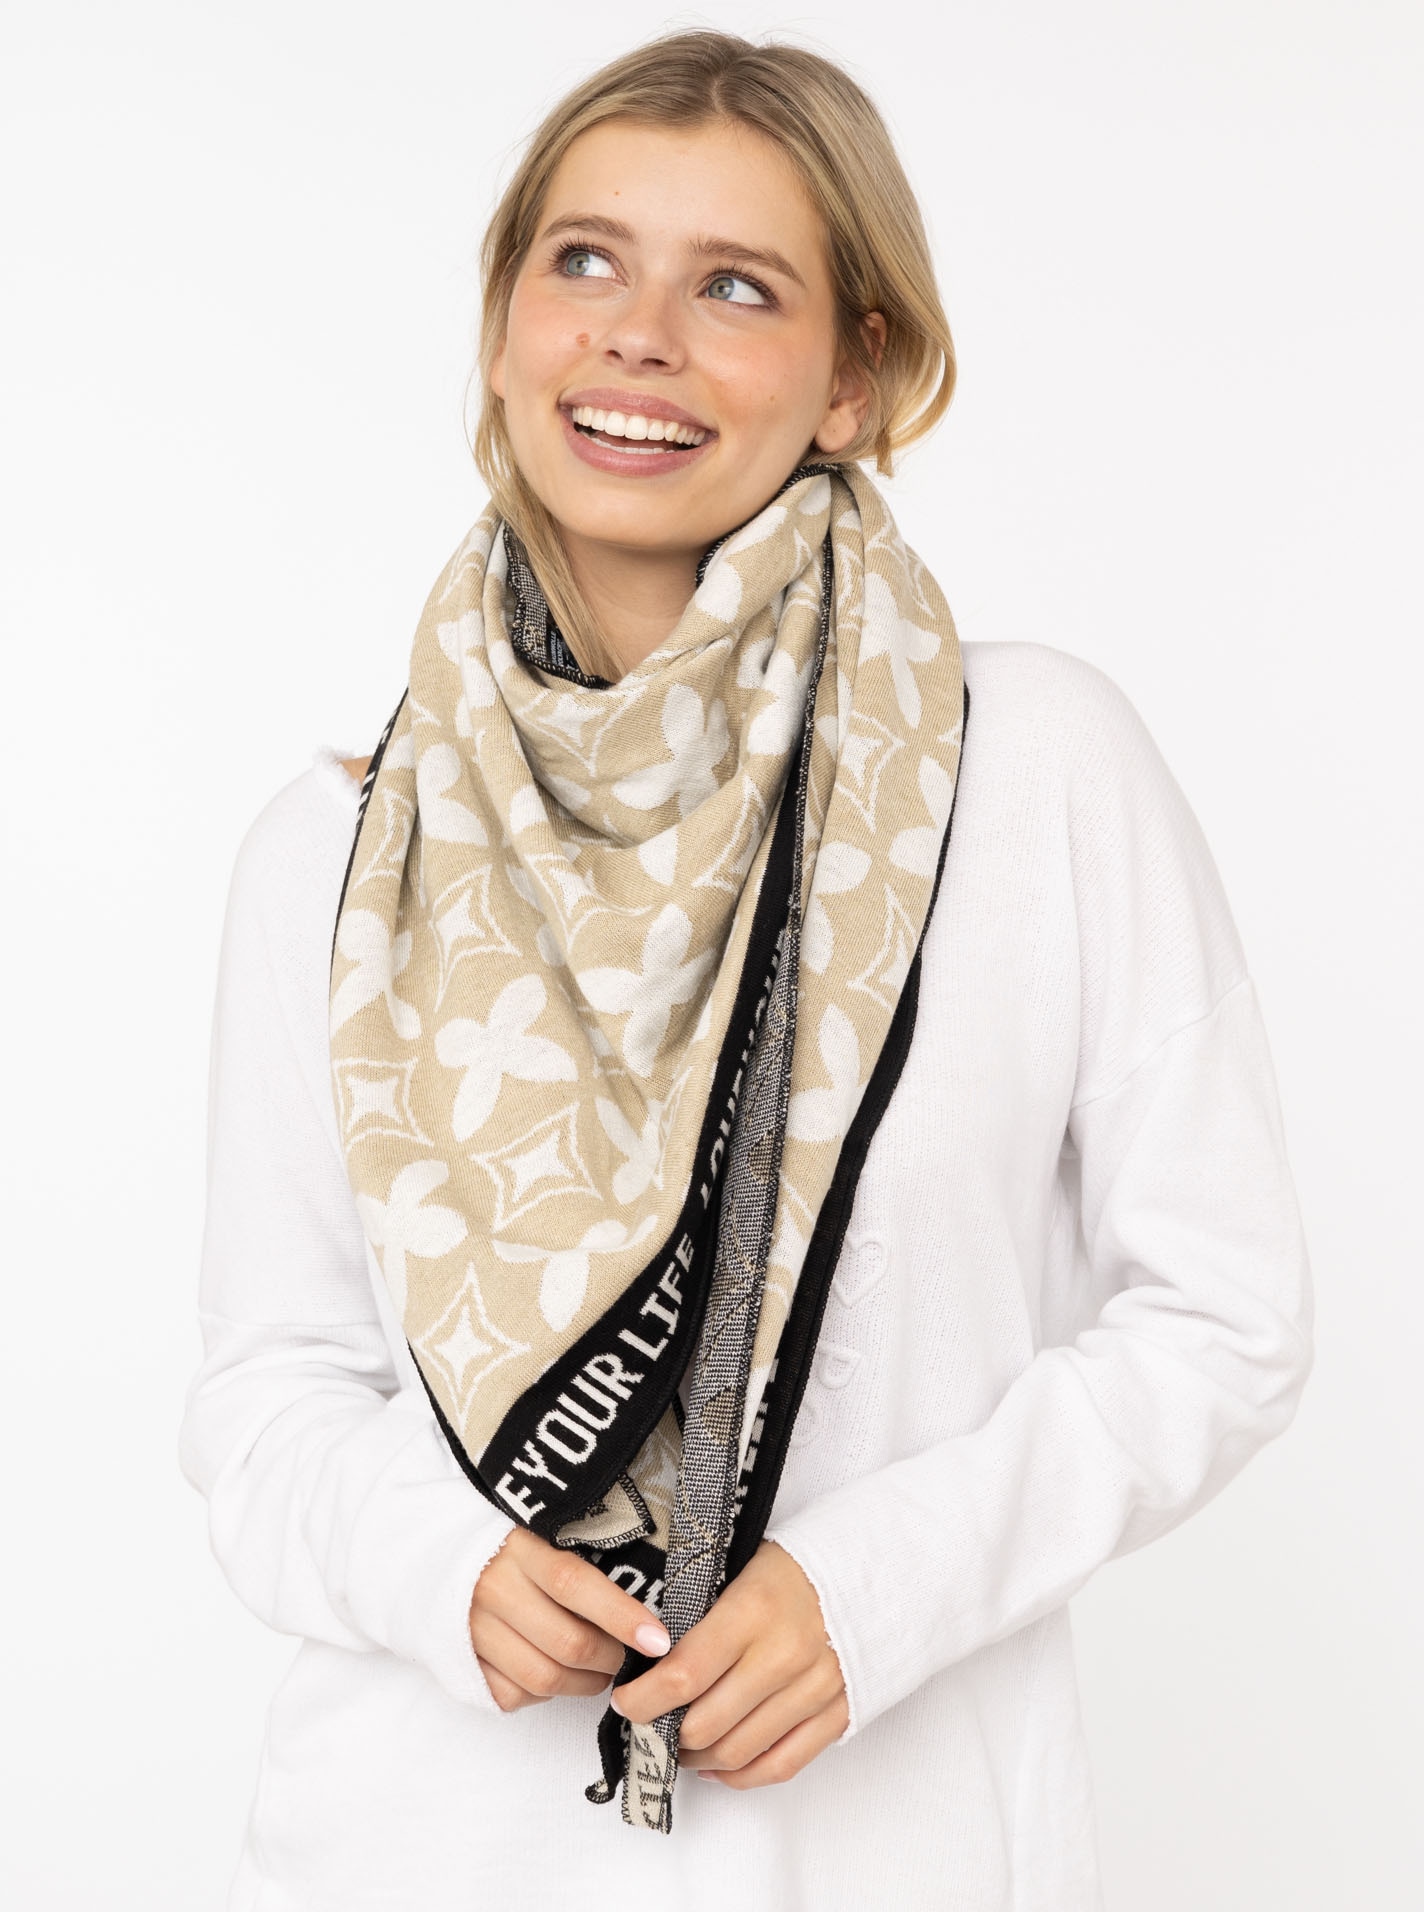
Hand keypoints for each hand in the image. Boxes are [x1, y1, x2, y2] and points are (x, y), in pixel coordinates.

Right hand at [469, 1526, 670, 1712]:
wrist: (438, 1557)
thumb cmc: (514, 1545)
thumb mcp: (546, 1532)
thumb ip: (587, 1557)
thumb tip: (647, 1596)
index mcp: (520, 1547)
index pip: (575, 1584)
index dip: (620, 1615)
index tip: (658, 1639)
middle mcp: (493, 1588)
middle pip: (567, 1642)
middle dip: (611, 1658)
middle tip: (630, 1655)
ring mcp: (474, 1629)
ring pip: (545, 1678)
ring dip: (586, 1683)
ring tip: (601, 1669)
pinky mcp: (464, 1663)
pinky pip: (516, 1696)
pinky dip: (546, 1695)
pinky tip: (557, 1673)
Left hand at [611, 1541, 846, 1788]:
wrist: (868, 1570)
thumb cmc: (794, 1568)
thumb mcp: (739, 1569)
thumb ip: (701, 1615)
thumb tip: (649, 1657)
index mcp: (752, 1611)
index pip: (683, 1674)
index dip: (643, 1699)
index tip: (625, 1700)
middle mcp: (784, 1655)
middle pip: (705, 1723)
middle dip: (665, 1732)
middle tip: (648, 1724)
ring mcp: (814, 1690)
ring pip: (737, 1751)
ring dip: (697, 1757)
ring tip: (678, 1745)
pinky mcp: (836, 1714)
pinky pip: (780, 1765)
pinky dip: (741, 1776)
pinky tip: (717, 1766)